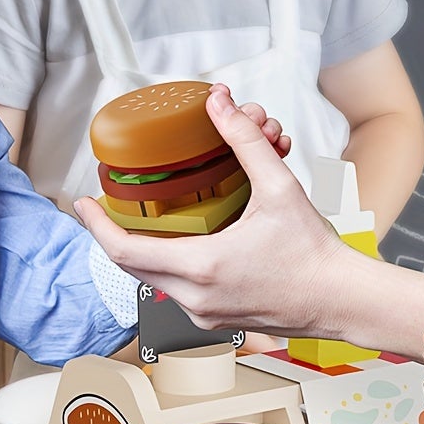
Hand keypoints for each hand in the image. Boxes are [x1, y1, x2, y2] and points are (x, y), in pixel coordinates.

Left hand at [75, 84, 342, 337]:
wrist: (341, 298)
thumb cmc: (314, 253)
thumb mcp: (279, 188)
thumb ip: (246, 141)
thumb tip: (220, 103)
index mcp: (203, 267)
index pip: (124, 250)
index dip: (97, 225)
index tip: (82, 202)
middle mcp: (196, 298)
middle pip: (132, 265)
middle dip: (116, 233)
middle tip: (107, 206)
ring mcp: (205, 314)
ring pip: (155, 279)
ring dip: (150, 248)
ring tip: (150, 219)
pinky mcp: (217, 320)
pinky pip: (179, 291)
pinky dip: (174, 265)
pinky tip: (186, 244)